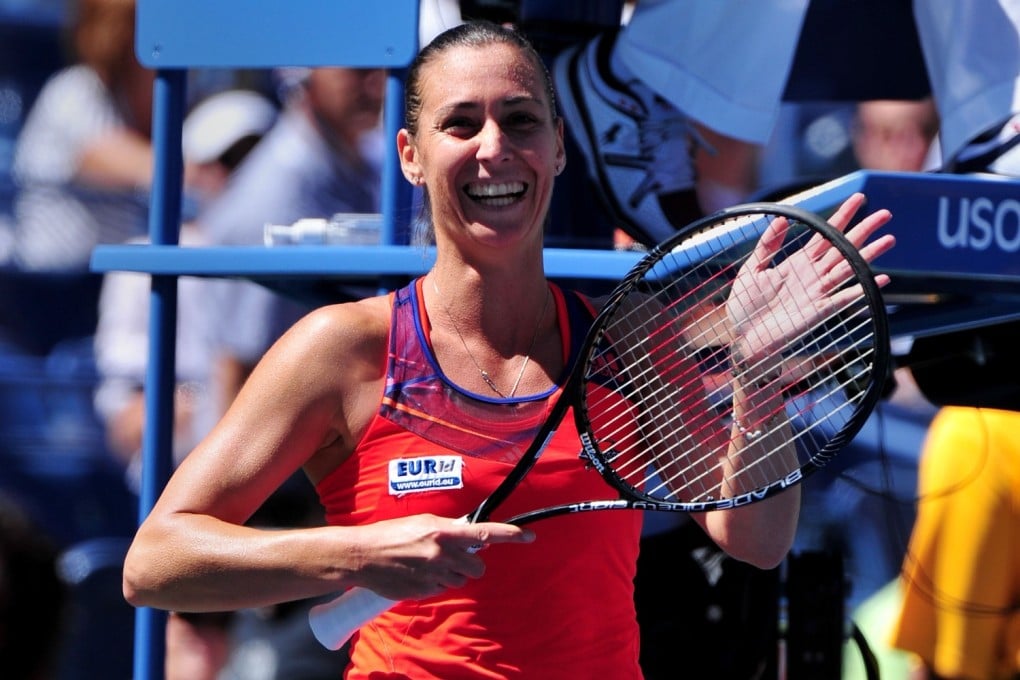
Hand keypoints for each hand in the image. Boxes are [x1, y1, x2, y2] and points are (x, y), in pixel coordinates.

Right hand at [347, 514, 534, 600]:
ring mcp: (433, 576)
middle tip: (452, 556)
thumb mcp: (423, 523)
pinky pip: (442, 589)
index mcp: (443, 533)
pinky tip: (417, 573)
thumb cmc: (392, 533)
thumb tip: (475, 538)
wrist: (363, 555)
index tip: (528, 536)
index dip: (510, 535)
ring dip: (451, 573)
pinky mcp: (424, 592)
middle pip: (477, 566)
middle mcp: (442, 555)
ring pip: (460, 580)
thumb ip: (450, 530)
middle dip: (469, 562)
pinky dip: (435, 583)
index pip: (485, 534)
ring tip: (427, 563)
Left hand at [726, 193, 893, 360]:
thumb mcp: (753, 268)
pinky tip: (879, 279)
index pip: (826, 234)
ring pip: (849, 268)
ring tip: (889, 239)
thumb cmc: (745, 304)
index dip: (842, 216)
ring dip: (869, 254)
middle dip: (864, 230)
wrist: (741, 336)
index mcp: (799, 262)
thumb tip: (781, 218)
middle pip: (844, 247)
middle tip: (885, 214)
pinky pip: (845, 298)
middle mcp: (813, 274)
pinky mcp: (819, 311)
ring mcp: (819, 292)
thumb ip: (768, 245)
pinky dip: (862, 289)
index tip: (858, 198)